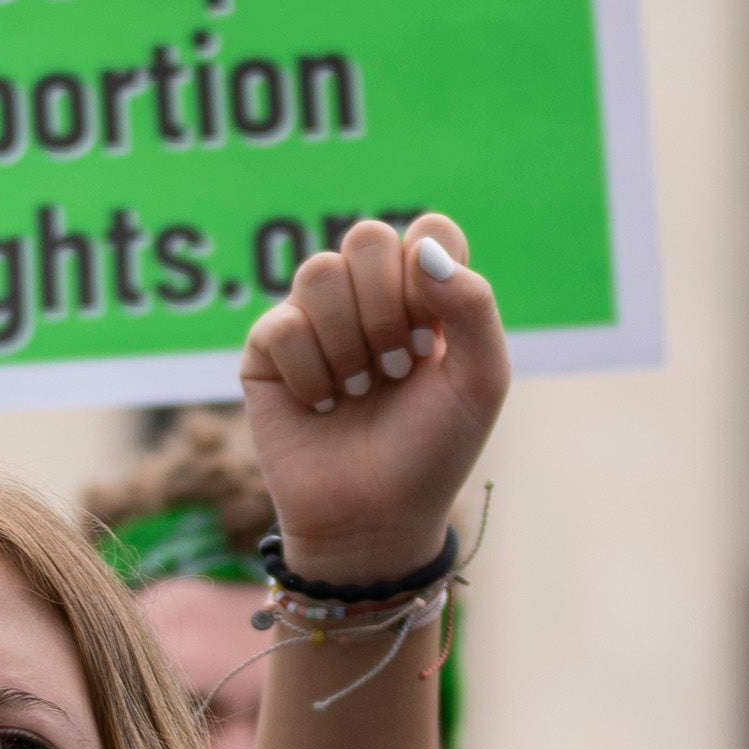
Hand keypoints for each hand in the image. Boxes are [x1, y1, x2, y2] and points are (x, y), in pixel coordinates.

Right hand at [238, 214, 502, 586]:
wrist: (375, 518)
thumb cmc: (432, 451)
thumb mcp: (480, 382)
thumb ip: (472, 305)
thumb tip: (419, 247)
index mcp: (423, 294)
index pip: (427, 230)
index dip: (430, 275)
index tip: (434, 337)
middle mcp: (366, 297)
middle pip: (366, 237)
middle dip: (387, 307)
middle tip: (397, 366)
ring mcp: (314, 320)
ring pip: (319, 272)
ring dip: (349, 343)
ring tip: (359, 390)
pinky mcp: (267, 351)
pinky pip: (282, 325)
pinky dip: (312, 374)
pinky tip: (322, 405)